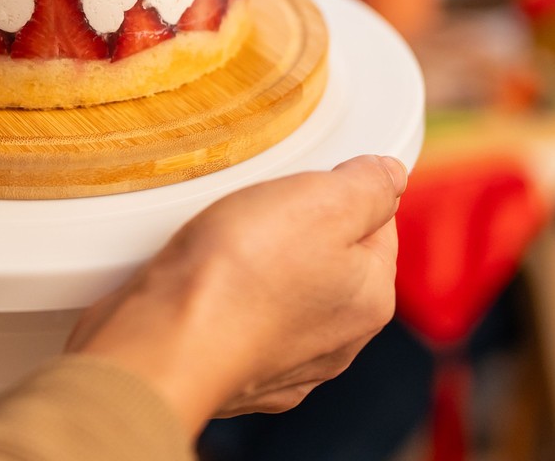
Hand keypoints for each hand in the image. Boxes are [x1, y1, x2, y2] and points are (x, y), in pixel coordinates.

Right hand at [67, 155, 404, 428]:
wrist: (164, 342)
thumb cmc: (240, 271)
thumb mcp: (320, 199)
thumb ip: (367, 185)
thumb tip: (390, 175)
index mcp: (370, 299)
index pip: (379, 227)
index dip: (342, 193)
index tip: (303, 182)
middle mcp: (338, 343)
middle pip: (331, 261)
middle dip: (300, 231)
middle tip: (259, 208)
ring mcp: (287, 369)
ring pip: (286, 294)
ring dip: (262, 268)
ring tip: (223, 243)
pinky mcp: (238, 378)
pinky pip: (242, 323)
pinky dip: (228, 302)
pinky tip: (205, 285)